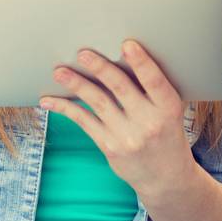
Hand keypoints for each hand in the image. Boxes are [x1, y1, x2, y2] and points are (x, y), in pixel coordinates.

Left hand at [42, 41, 193, 204]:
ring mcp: (126, 136)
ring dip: (76, 84)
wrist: (165, 176)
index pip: (155, 82)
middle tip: (83, 53)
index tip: (127, 45)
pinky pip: (84, 121)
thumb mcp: (171, 111)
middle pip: (120, 89)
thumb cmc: (166, 132)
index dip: (141, 63)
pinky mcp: (108, 146)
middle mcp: (148, 123)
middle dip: (100, 68)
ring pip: (97, 102)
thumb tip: (125, 55)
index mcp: (168, 109)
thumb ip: (154, 89)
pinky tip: (50, 100)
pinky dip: (66, 108)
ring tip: (60, 71)